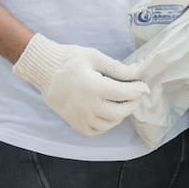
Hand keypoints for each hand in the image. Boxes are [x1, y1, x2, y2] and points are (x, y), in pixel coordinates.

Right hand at [12, 34, 148, 135]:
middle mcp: (88, 106)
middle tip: (136, 95)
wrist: (44, 71)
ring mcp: (81, 118)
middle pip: (120, 111)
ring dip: (121, 114)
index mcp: (94, 87)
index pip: (124, 93)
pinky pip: (97, 131)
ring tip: (123, 103)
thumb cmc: (69, 60)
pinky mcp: (75, 124)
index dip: (137, 91)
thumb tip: (138, 70)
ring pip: (110, 123)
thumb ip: (117, 67)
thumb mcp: (94, 57)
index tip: (144, 87)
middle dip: (132, 104)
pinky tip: (108, 113)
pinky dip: (107, 124)